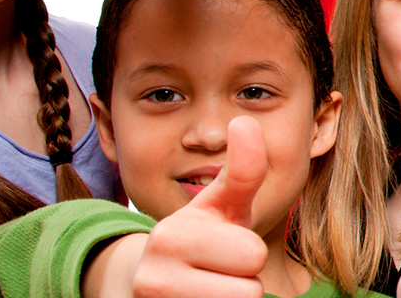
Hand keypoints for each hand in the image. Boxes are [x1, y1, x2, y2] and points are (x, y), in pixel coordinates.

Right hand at [132, 116, 269, 297]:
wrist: (147, 286)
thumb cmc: (200, 241)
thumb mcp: (220, 207)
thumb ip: (242, 171)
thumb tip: (245, 120)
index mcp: (174, 234)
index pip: (253, 255)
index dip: (247, 253)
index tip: (223, 249)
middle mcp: (155, 274)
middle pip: (249, 290)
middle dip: (241, 280)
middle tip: (216, 272)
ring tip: (208, 288)